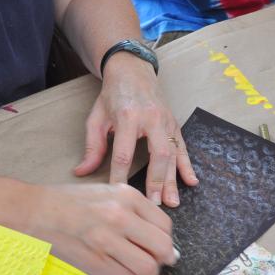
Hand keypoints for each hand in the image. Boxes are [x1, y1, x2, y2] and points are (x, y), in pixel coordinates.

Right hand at [30, 182, 177, 274]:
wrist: (37, 211)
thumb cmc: (71, 202)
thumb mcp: (109, 193)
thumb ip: (135, 211)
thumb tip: (161, 238)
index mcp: (127, 196)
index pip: (165, 225)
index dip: (166, 240)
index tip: (161, 246)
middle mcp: (120, 217)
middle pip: (162, 248)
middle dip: (163, 259)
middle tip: (156, 260)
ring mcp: (107, 241)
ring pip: (147, 268)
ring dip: (148, 273)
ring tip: (138, 267)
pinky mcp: (95, 261)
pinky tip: (119, 268)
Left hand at [74, 52, 197, 206]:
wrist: (133, 70)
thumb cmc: (113, 95)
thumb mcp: (96, 118)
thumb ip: (92, 147)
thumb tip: (82, 172)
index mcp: (128, 116)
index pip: (124, 153)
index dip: (120, 176)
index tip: (118, 195)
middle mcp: (151, 119)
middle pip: (157, 155)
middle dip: (156, 182)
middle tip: (153, 204)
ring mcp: (166, 121)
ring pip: (173, 154)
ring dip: (173, 180)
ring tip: (172, 202)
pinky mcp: (174, 124)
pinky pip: (183, 148)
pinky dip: (187, 166)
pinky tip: (191, 181)